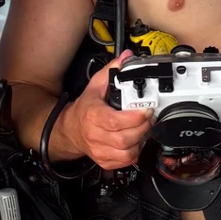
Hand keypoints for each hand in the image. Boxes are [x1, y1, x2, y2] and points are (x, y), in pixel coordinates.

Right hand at [56, 51, 150, 170]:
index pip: (115, 121)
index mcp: (93, 116)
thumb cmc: (85, 110)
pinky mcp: (105, 161)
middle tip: (149, 118)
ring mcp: (100, 151)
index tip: (146, 110)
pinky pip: (126, 161)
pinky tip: (136, 140)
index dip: (134, 117)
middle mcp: (95, 136)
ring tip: (143, 128)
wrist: (71, 130)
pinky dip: (135, 152)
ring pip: (128, 152)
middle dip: (143, 128)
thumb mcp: (95, 86)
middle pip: (125, 139)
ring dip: (141, 141)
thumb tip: (125, 58)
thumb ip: (112, 71)